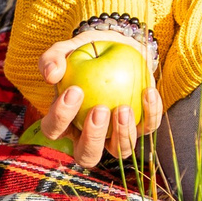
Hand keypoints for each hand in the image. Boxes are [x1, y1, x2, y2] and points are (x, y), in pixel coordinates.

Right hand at [37, 29, 163, 167]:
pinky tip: (149, 92)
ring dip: (122, 133)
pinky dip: (150, 113)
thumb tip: (51, 75)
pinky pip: (148, 127)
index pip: (54, 130)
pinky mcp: (141, 124)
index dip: (61, 116)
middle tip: (100, 109)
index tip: (75, 90)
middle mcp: (88, 135)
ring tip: (123, 107)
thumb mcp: (68, 50)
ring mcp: (116, 134)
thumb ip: (54, 59)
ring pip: (119, 151)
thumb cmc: (87, 51)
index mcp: (64, 121)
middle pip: (87, 155)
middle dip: (93, 138)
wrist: (117, 45)